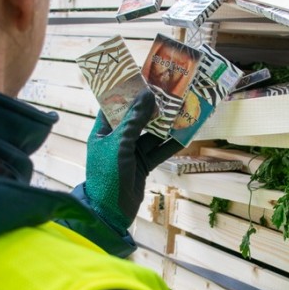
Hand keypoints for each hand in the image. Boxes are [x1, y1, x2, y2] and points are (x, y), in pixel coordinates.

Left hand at [83, 90, 181, 232]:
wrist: (110, 212)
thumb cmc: (107, 176)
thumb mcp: (120, 145)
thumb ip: (135, 121)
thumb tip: (148, 94)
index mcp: (102, 132)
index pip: (113, 105)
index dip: (127, 91)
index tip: (144, 77)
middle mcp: (116, 139)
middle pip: (136, 118)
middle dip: (153, 107)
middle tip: (170, 91)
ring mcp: (130, 153)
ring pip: (151, 134)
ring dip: (166, 124)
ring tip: (182, 108)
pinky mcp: (143, 165)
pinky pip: (159, 150)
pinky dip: (171, 143)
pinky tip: (186, 133)